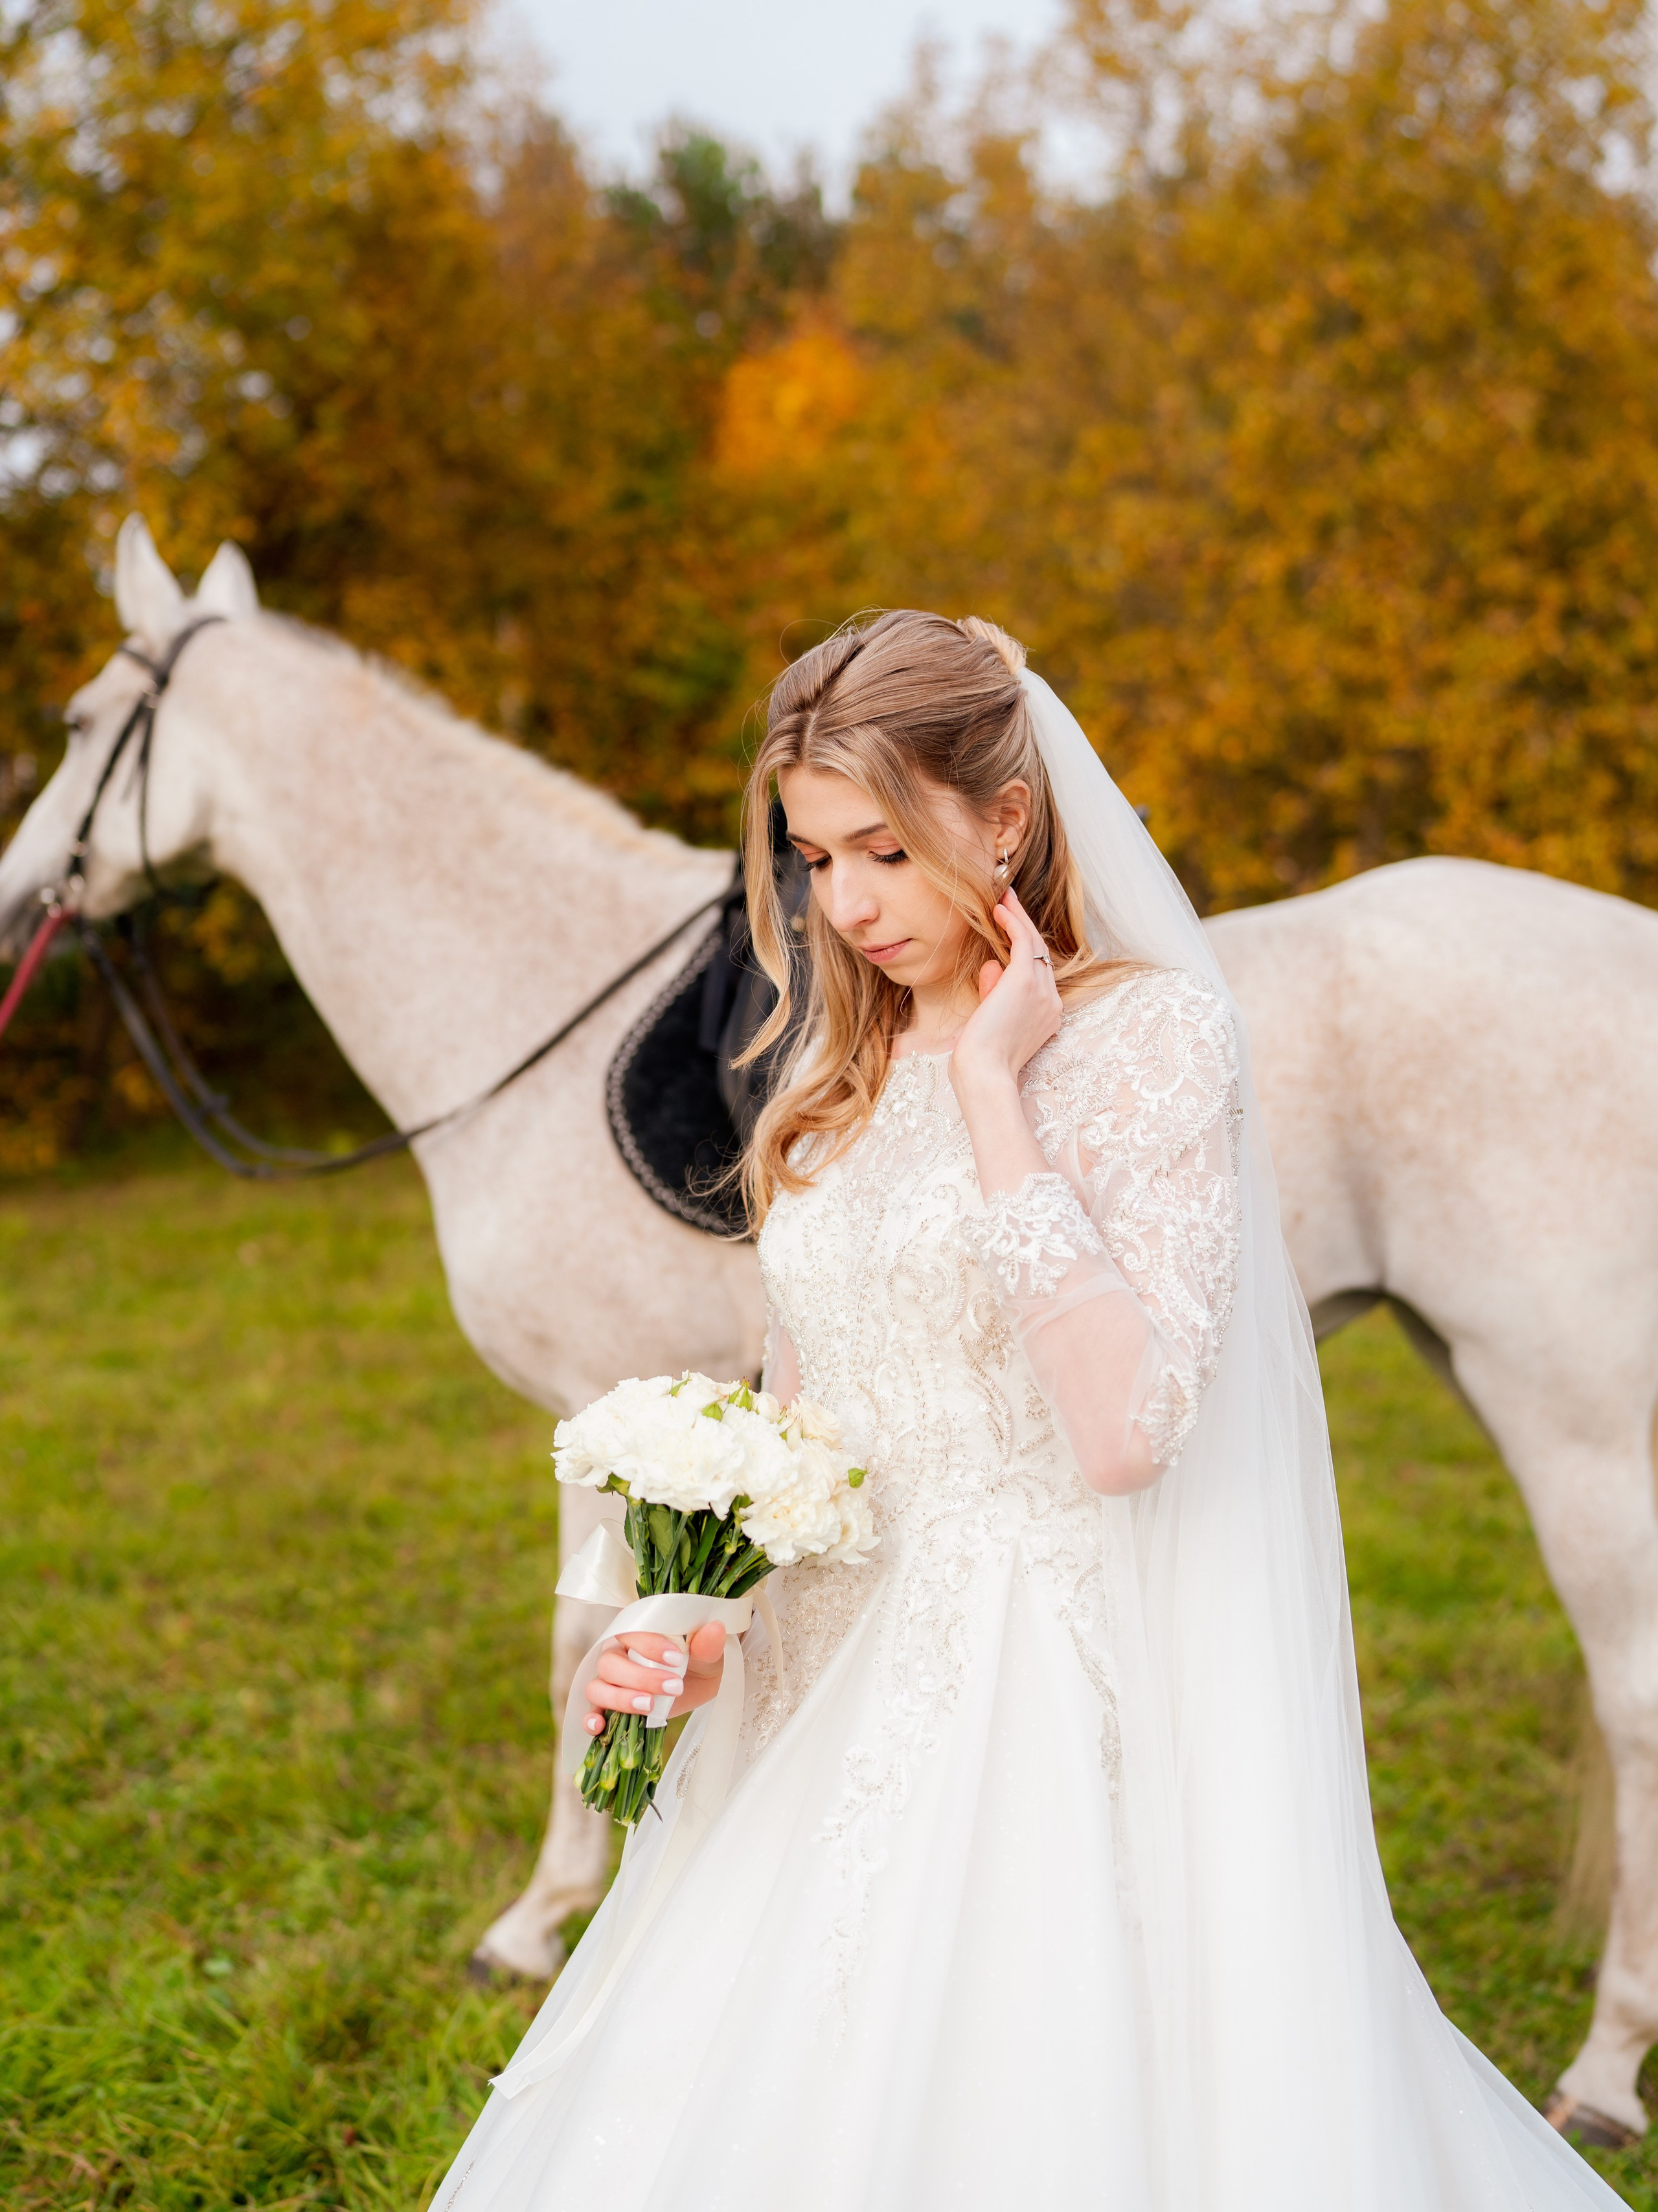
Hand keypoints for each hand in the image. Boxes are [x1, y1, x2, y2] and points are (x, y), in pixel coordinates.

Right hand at [580, 1622, 727, 1738]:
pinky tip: (600, 1726)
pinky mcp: (611, 1707)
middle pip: (610, 1663)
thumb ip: (707, 1642)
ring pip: (597, 1688)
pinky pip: (591, 1712)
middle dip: (640, 1677)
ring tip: (649, 1706)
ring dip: (620, 1699)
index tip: (677, 1659)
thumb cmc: (699, 1659)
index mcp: (636, 1631)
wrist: (700, 1682)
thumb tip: (715, 1628)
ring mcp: (610, 1682)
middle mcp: (617, 1654)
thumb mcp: (707, 1651)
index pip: (631, 1633)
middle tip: (673, 1686)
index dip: (650, 1645)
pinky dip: (591, 1720)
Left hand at [949, 886, 1061, 1092]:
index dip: (1026, 947)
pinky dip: (1012, 922)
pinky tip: (999, 909)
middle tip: (1009, 901)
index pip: (1039, 973)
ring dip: (1019, 917)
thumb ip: (994, 993)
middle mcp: (1050, 1001)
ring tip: (1003, 898)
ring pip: (1035, 943)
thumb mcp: (990, 1022)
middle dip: (1025, 924)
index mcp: (1046, 1014)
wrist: (984, 1074)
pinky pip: (1024, 942)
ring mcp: (1041, 991)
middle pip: (1041, 953)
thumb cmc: (981, 1059)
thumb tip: (992, 965)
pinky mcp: (1024, 981)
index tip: (1012, 928)